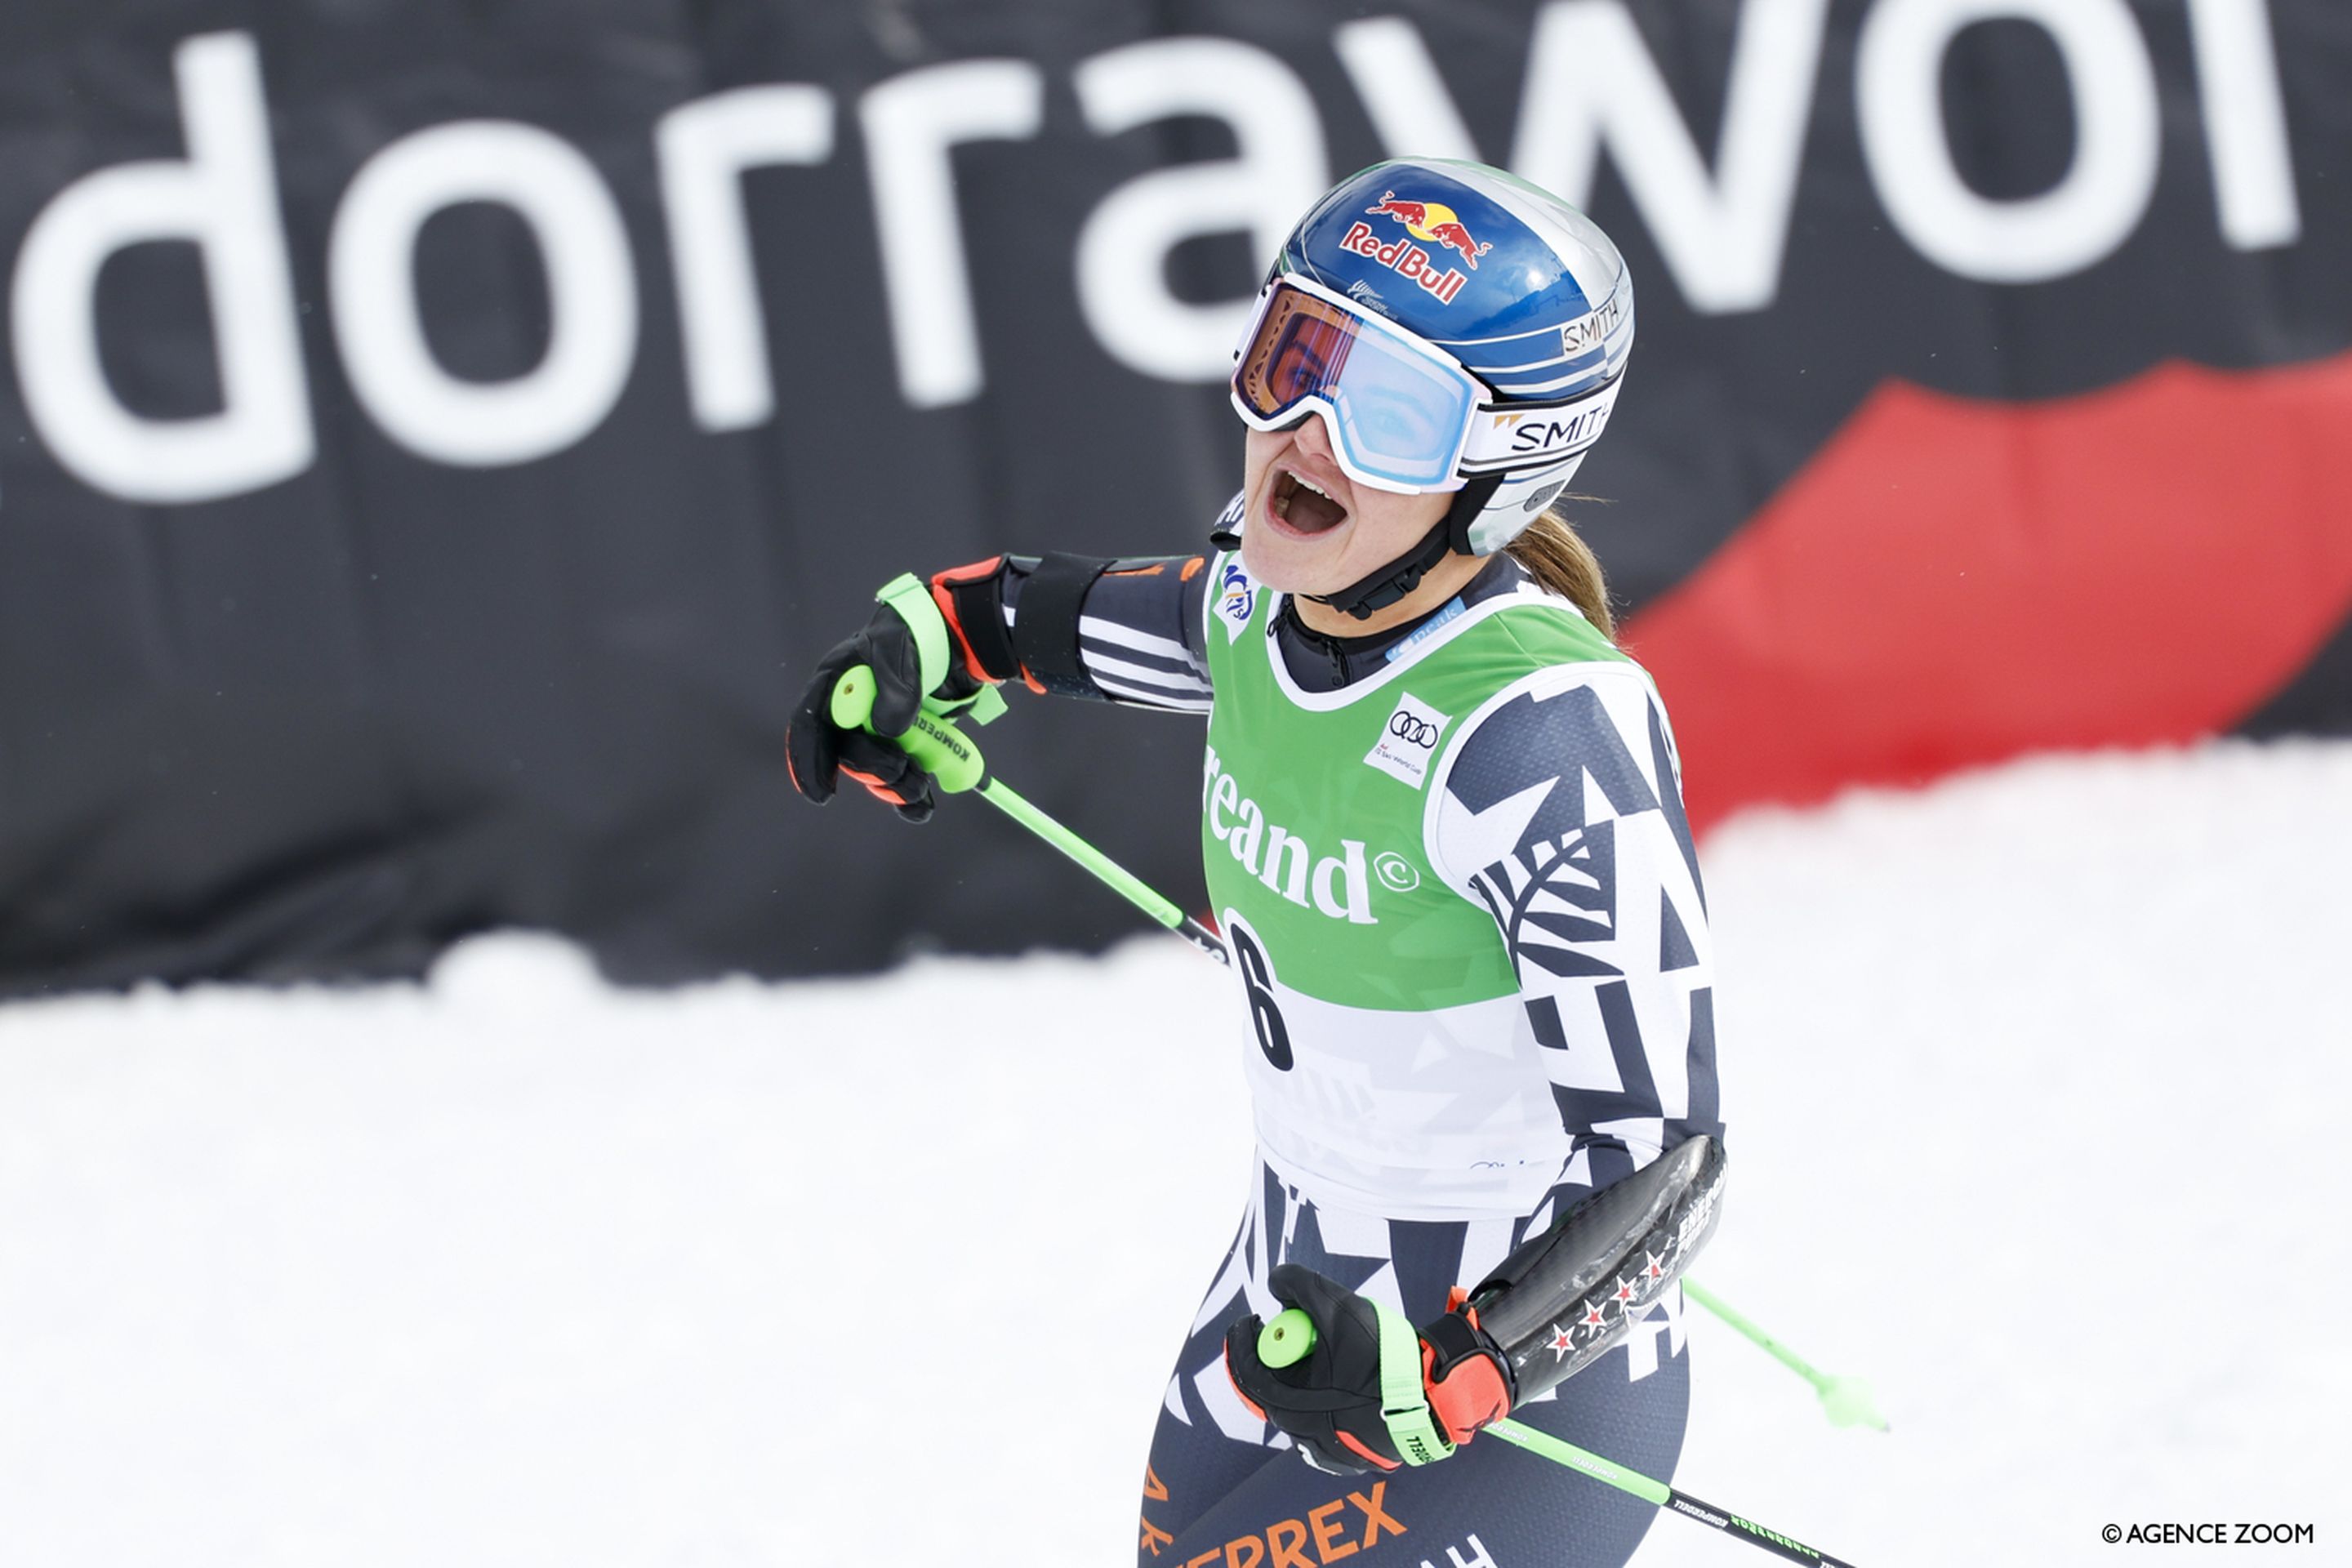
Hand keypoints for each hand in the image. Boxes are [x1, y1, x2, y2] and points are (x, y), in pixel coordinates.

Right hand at [786, 570, 999, 822]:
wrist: (959, 640)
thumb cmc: (918, 633)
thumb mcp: (901, 646)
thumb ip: (893, 683)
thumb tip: (887, 729)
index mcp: (838, 681)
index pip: (810, 722)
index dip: (809, 758)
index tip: (821, 792)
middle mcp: (852, 710)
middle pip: (847, 752)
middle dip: (871, 768)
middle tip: (899, 770)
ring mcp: (878, 730)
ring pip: (875, 771)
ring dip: (896, 785)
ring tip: (920, 785)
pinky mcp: (904, 744)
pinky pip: (900, 779)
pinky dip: (910, 799)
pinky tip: (921, 808)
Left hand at [1223, 1263, 1514, 1474]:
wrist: (1430, 1398)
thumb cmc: (1380, 1356)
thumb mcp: (1336, 1307)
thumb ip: (1298, 1285)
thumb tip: (1275, 1281)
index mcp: (1285, 1402)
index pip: (1247, 1368)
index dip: (1244, 1339)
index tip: (1252, 1319)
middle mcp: (1298, 1432)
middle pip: (1275, 1383)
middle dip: (1285, 1353)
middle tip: (1303, 1329)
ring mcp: (1322, 1448)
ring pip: (1300, 1402)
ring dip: (1309, 1375)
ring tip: (1337, 1354)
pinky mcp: (1346, 1455)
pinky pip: (1324, 1420)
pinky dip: (1328, 1397)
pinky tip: (1350, 1380)